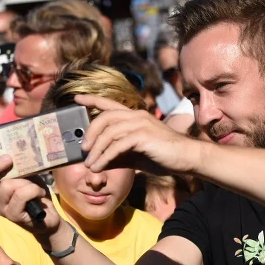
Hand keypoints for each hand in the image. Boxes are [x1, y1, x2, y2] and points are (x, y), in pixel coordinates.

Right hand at [0, 140, 61, 238]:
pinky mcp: (12, 215)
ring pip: (7, 186)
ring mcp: (0, 207)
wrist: (48, 217)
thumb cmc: (34, 193)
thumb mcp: (25, 174)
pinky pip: (21, 195)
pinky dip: (34, 191)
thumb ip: (18, 165)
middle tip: (9, 159)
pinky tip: (39, 194)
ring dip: (26, 183)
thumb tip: (16, 148)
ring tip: (35, 187)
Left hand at [78, 95, 203, 174]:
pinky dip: (105, 157)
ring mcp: (140, 124)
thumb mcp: (135, 155)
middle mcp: (136, 116)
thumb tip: (96, 162)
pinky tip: (99, 166)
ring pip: (109, 132)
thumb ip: (116, 155)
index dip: (92, 99)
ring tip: (90, 165)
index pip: (109, 104)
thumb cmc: (163, 156)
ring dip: (96, 150)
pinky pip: (117, 145)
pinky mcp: (143, 136)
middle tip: (83, 149)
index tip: (77, 98)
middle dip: (90, 133)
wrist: (187, 158)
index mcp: (135, 116)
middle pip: (104, 117)